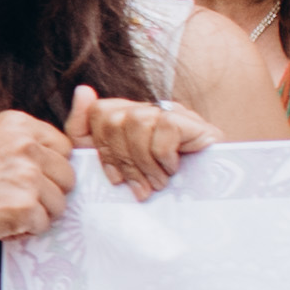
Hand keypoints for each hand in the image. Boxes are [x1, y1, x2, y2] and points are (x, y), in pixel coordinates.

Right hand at [0, 111, 79, 277]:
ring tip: (1, 210)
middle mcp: (25, 144)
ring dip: (36, 214)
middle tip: (10, 198)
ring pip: (59, 203)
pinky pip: (44, 224)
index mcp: (16, 123)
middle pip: (67, 176)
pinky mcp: (24, 205)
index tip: (24, 179)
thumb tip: (62, 155)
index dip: (48, 169)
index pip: (63, 147)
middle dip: (46, 193)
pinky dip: (24, 231)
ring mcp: (26, 174)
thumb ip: (23, 146)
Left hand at [65, 82, 216, 200]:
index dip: (102, 149)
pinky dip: (164, 155)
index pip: (99, 112)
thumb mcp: (113, 166)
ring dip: (144, 161)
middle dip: (122, 160)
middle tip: (139, 187)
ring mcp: (172, 113)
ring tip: (157, 183)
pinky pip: (164, 126)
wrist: (207, 199)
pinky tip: (173, 170)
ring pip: (137, 121)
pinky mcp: (192, 121)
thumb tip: (82, 90)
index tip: (115, 179)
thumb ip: (85, 131)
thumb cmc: (157, 186)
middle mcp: (149, 110)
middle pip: (113, 118)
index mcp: (129, 119)